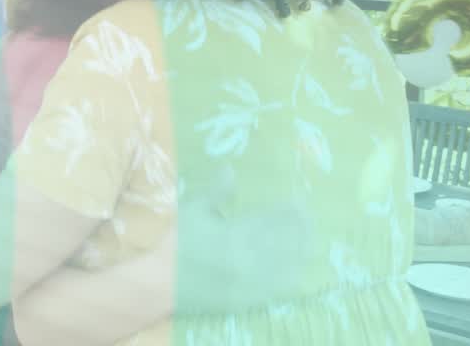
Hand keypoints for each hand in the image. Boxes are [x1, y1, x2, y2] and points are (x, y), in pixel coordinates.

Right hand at [171, 173, 310, 313]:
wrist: (159, 283)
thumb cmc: (174, 242)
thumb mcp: (193, 210)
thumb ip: (216, 192)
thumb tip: (230, 169)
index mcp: (237, 233)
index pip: (273, 219)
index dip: (290, 210)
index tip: (300, 202)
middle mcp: (249, 258)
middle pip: (286, 242)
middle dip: (301, 229)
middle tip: (310, 220)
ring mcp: (250, 282)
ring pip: (287, 267)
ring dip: (301, 253)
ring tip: (309, 243)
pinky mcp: (247, 300)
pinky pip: (277, 291)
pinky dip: (290, 279)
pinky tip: (297, 272)